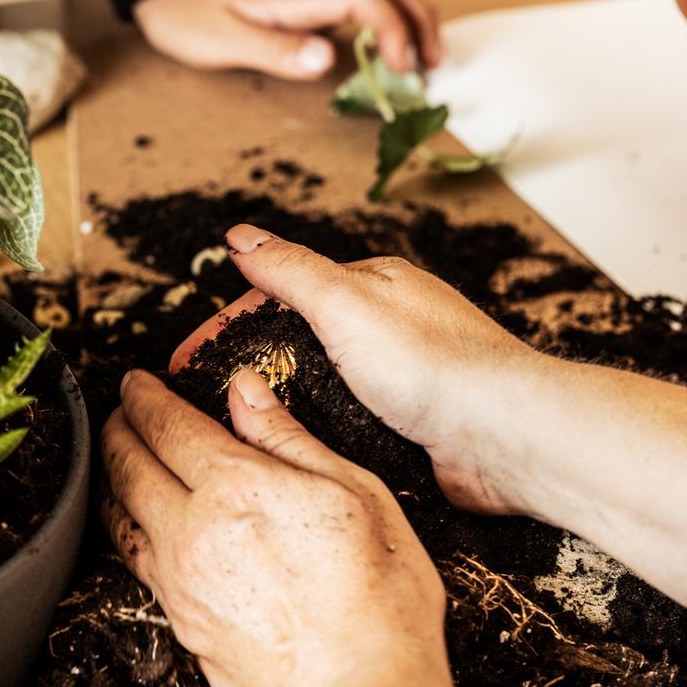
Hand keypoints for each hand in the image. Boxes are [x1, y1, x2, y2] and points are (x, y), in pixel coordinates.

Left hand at [101, 367, 454, 686]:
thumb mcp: (356, 493)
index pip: (167, 425)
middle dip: (117, 430)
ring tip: (116, 461)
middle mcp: (193, 532)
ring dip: (111, 480)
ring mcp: (180, 584)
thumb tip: (246, 392)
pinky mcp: (181, 627)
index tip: (136, 382)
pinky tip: (137, 528)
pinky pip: (136, 564)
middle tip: (118, 412)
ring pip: (121, 517)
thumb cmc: (380, 600)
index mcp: (236, 487)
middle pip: (128, 467)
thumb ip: (290, 438)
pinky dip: (125, 531)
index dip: (145, 397)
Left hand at [131, 0, 441, 81]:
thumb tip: (327, 59)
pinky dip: (388, 23)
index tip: (402, 69)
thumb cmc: (188, 11)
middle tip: (433, 65)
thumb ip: (275, 49)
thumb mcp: (221, 38)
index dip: (394, 30)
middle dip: (419, 20)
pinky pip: (362, 4)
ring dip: (410, 19)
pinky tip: (387, 53)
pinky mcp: (309, 2)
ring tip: (423, 61)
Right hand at [170, 225, 545, 515]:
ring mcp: (396, 379)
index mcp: (371, 286)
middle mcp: (385, 328)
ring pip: (317, 386)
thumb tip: (242, 235)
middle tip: (199, 397)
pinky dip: (315, 433)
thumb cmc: (437, 365)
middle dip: (245, 363)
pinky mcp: (406, 426)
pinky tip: (295, 450)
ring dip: (280, 402)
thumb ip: (289, 270)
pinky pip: (344, 425)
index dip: (224, 325)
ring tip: (234, 429)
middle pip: (294, 339)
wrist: (501, 436)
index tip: (184, 359)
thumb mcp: (346, 302)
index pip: (278, 293)